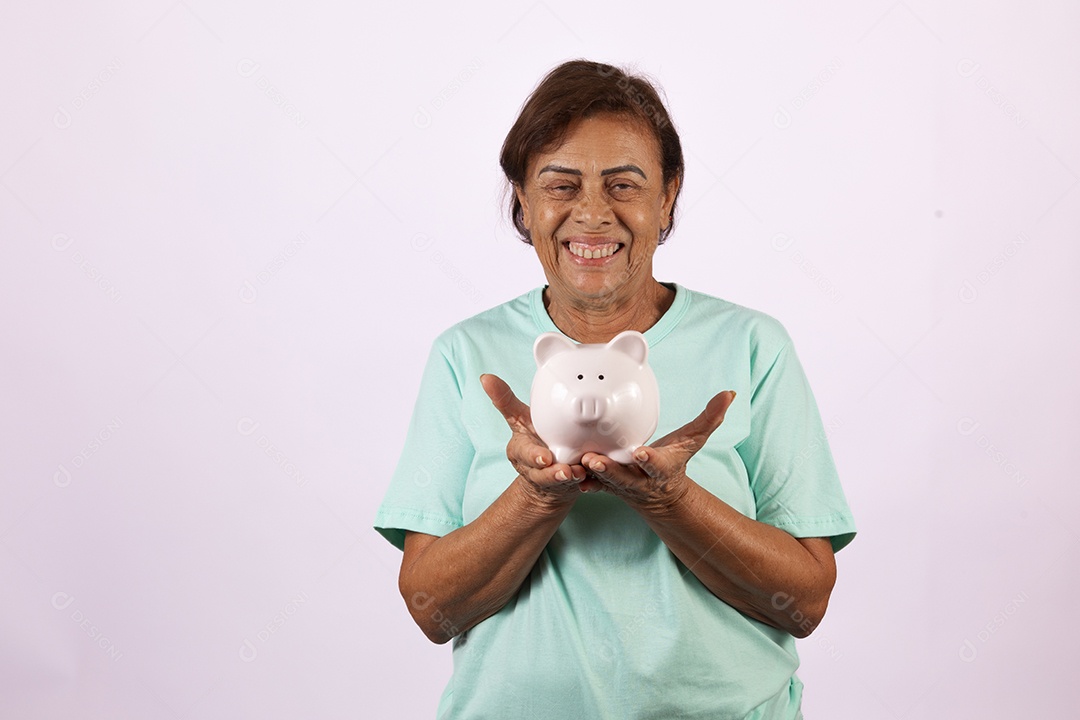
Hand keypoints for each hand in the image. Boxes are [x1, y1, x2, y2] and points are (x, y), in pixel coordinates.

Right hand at [480, 374, 598, 505]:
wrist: (544, 472)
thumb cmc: (533, 440)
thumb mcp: (519, 419)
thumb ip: (504, 400)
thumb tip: (485, 378)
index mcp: (520, 450)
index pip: (524, 453)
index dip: (534, 456)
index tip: (544, 458)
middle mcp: (534, 468)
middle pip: (541, 473)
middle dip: (552, 473)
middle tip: (565, 471)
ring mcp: (551, 480)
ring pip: (558, 482)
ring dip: (569, 478)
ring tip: (579, 473)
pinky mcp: (567, 486)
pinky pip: (576, 485)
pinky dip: (584, 482)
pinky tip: (590, 477)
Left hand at [579, 390, 736, 511]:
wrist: (660, 495)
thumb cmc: (675, 460)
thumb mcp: (693, 441)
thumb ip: (710, 418)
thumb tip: (729, 394)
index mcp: (661, 469)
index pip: (657, 465)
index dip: (650, 460)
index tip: (640, 452)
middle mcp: (640, 480)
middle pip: (625, 477)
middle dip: (611, 470)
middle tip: (596, 459)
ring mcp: (621, 486)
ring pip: (604, 481)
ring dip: (592, 473)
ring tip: (580, 461)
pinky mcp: (606, 486)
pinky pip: (592, 484)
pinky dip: (581, 480)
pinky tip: (567, 472)